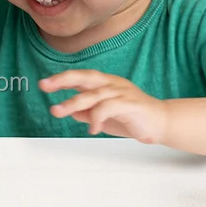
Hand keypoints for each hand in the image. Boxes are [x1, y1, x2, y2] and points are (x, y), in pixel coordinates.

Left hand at [40, 71, 168, 143]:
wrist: (161, 124)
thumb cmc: (131, 118)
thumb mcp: (103, 117)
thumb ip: (87, 112)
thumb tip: (71, 112)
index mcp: (104, 84)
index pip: (80, 77)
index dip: (62, 78)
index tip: (44, 84)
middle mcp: (112, 84)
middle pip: (85, 77)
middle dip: (63, 80)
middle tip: (45, 86)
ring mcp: (122, 92)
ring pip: (94, 93)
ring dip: (73, 103)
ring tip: (58, 111)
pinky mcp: (131, 104)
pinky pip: (109, 107)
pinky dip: (97, 117)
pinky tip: (92, 129)